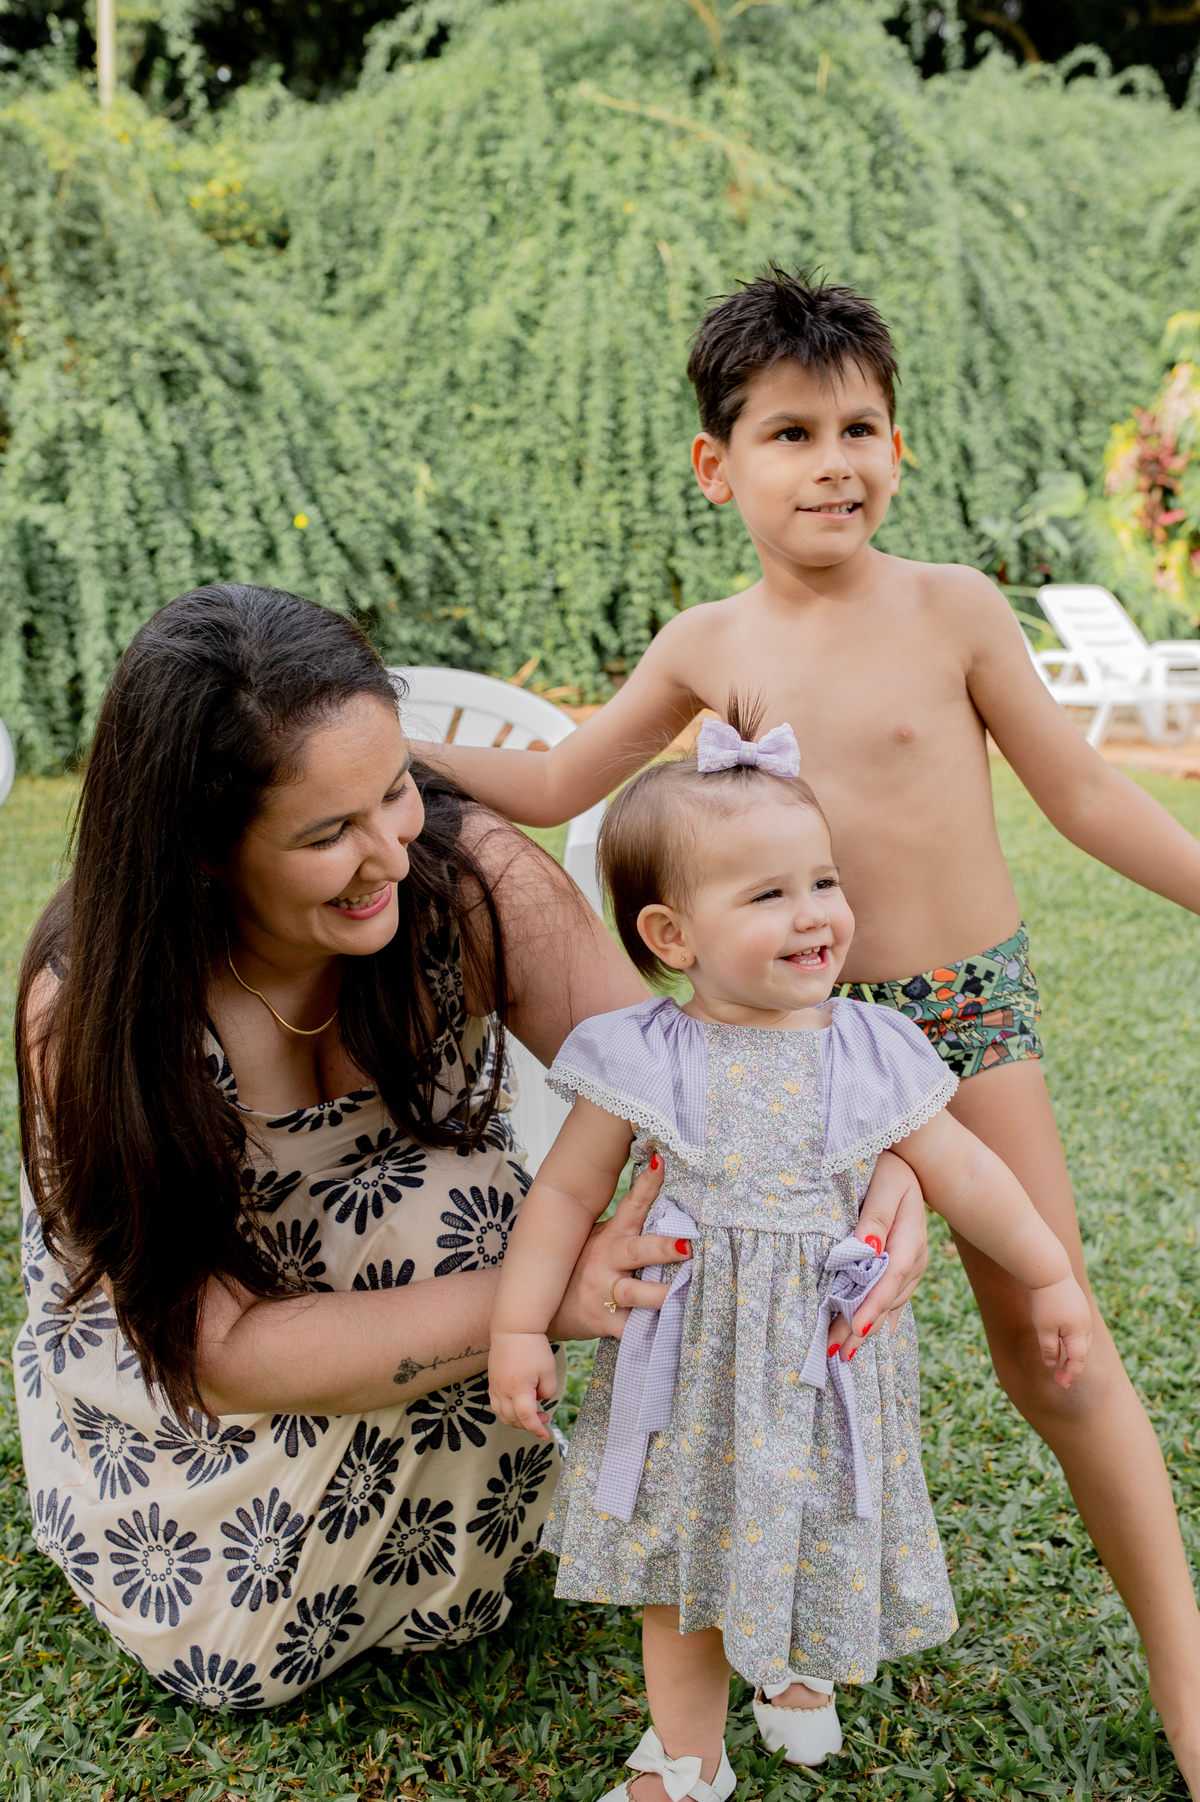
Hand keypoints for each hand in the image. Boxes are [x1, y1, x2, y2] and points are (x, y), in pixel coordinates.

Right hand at [489, 1331, 559, 1437]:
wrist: (514, 1328)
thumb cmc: (534, 1347)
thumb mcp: (548, 1370)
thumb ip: (548, 1391)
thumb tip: (538, 1399)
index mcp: (518, 1389)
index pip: (526, 1418)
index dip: (536, 1429)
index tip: (546, 1434)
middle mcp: (502, 1390)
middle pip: (512, 1419)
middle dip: (528, 1425)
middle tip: (544, 1418)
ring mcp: (494, 1386)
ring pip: (501, 1414)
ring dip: (515, 1421)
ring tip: (531, 1415)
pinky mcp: (492, 1380)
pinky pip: (495, 1404)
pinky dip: (506, 1411)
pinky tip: (517, 1405)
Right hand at [547, 1153, 685, 1340]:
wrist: (543, 1309)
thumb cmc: (582, 1268)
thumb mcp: (599, 1241)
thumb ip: (628, 1229)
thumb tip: (666, 1200)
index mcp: (610, 1237)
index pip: (632, 1205)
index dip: (648, 1184)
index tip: (663, 1163)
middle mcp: (607, 1262)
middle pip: (638, 1251)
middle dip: (663, 1248)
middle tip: (687, 1245)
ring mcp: (605, 1293)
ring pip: (637, 1293)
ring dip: (662, 1294)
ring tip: (685, 1294)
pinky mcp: (605, 1322)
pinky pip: (633, 1330)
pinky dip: (654, 1332)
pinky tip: (674, 1330)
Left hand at [830, 1151, 929, 1359]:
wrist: (913, 1161)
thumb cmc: (890, 1165)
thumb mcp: (886, 1181)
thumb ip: (877, 1215)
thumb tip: (867, 1248)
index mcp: (910, 1235)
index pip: (891, 1276)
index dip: (873, 1304)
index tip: (854, 1327)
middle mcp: (915, 1256)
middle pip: (889, 1299)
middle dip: (863, 1327)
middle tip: (836, 1353)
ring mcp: (911, 1264)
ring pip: (890, 1304)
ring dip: (867, 1327)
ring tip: (842, 1352)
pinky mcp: (902, 1266)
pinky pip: (891, 1298)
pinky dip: (876, 1316)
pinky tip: (866, 1335)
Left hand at [1029, 1274, 1091, 1387]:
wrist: (1050, 1270)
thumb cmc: (1046, 1300)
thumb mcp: (1044, 1328)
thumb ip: (1049, 1348)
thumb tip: (1052, 1364)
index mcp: (1079, 1333)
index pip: (1078, 1361)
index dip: (1070, 1374)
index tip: (1061, 1385)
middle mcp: (1085, 1325)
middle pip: (1082, 1352)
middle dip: (1072, 1367)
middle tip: (1060, 1379)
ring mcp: (1083, 1314)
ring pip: (1081, 1341)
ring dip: (1073, 1354)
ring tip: (1061, 1364)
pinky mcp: (1078, 1305)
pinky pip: (1078, 1329)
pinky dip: (1071, 1340)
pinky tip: (1062, 1341)